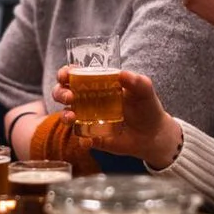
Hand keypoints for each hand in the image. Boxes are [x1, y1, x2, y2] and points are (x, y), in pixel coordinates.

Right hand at [52, 66, 182, 169]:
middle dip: (60, 93)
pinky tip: (88, 140)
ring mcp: (88, 119)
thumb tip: (122, 74)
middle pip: (63, 93)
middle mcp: (88, 100)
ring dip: (64, 116)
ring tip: (71, 118)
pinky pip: (81, 138)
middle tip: (69, 97)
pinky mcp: (92, 137)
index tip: (65, 75)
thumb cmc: (147, 107)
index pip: (75, 75)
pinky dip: (81, 139)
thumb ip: (136, 81)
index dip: (65, 73)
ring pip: (67, 115)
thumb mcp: (145, 91)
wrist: (154, 134)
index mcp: (97, 84)